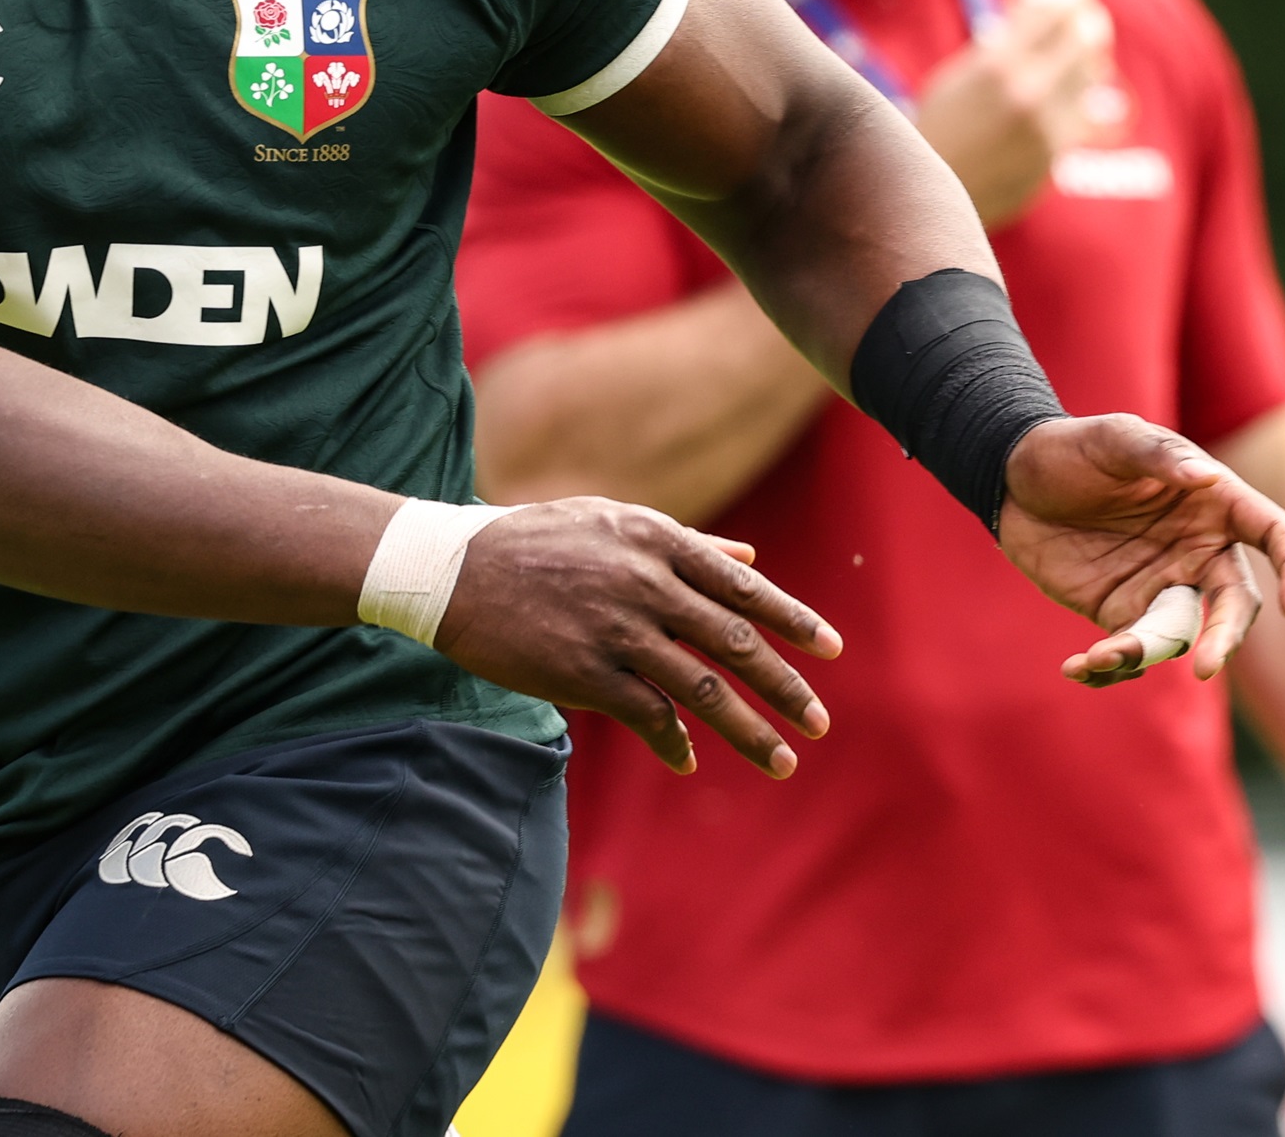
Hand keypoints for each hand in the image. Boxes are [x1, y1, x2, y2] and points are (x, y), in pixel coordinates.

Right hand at [435, 497, 842, 777]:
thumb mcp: (615, 523)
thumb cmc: (539, 542)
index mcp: (657, 542)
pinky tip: (691, 761)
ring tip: (783, 761)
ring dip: (748, 730)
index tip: (831, 650)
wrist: (453, 570)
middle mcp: (645, 584)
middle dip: (784, 686)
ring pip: (701, 688)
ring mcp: (615, 631)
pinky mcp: (582, 673)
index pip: (742, 587)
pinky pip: (646, 716)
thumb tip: (750, 559)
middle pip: (734, 642)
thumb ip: (688, 545)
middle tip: (820, 722)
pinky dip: (675, 743)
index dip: (792, 620)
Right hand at [913, 0, 1119, 224]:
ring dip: (1089, 52)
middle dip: (1085, 16)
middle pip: (1082, 38)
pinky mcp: (1056, 156)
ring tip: (1085, 38)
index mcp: (997, 66)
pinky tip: (1083, 80)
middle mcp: (1028, 95)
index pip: (1052, 11)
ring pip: (1090, 75)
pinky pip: (1085, 111)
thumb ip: (1001, 40)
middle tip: (1086, 6)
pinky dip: (1083, 91)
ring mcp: (1047, 129)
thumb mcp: (960, 73)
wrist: (925, 199)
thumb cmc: (935, 127)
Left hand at [994, 414, 1284, 683]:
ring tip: (1098, 658)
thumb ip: (1158, 455)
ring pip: (1178, 637)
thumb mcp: (1113, 438)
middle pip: (1235, 603)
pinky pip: (1130, 654)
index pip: (1275, 535)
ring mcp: (1162, 587)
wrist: (1012, 478)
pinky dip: (1108, 669)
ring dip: (1145, 655)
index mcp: (1216, 503)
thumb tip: (1206, 478)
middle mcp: (1200, 550)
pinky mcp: (1122, 614)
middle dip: (1225, 637)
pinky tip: (1077, 668)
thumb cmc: (1073, 448)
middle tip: (1202, 667)